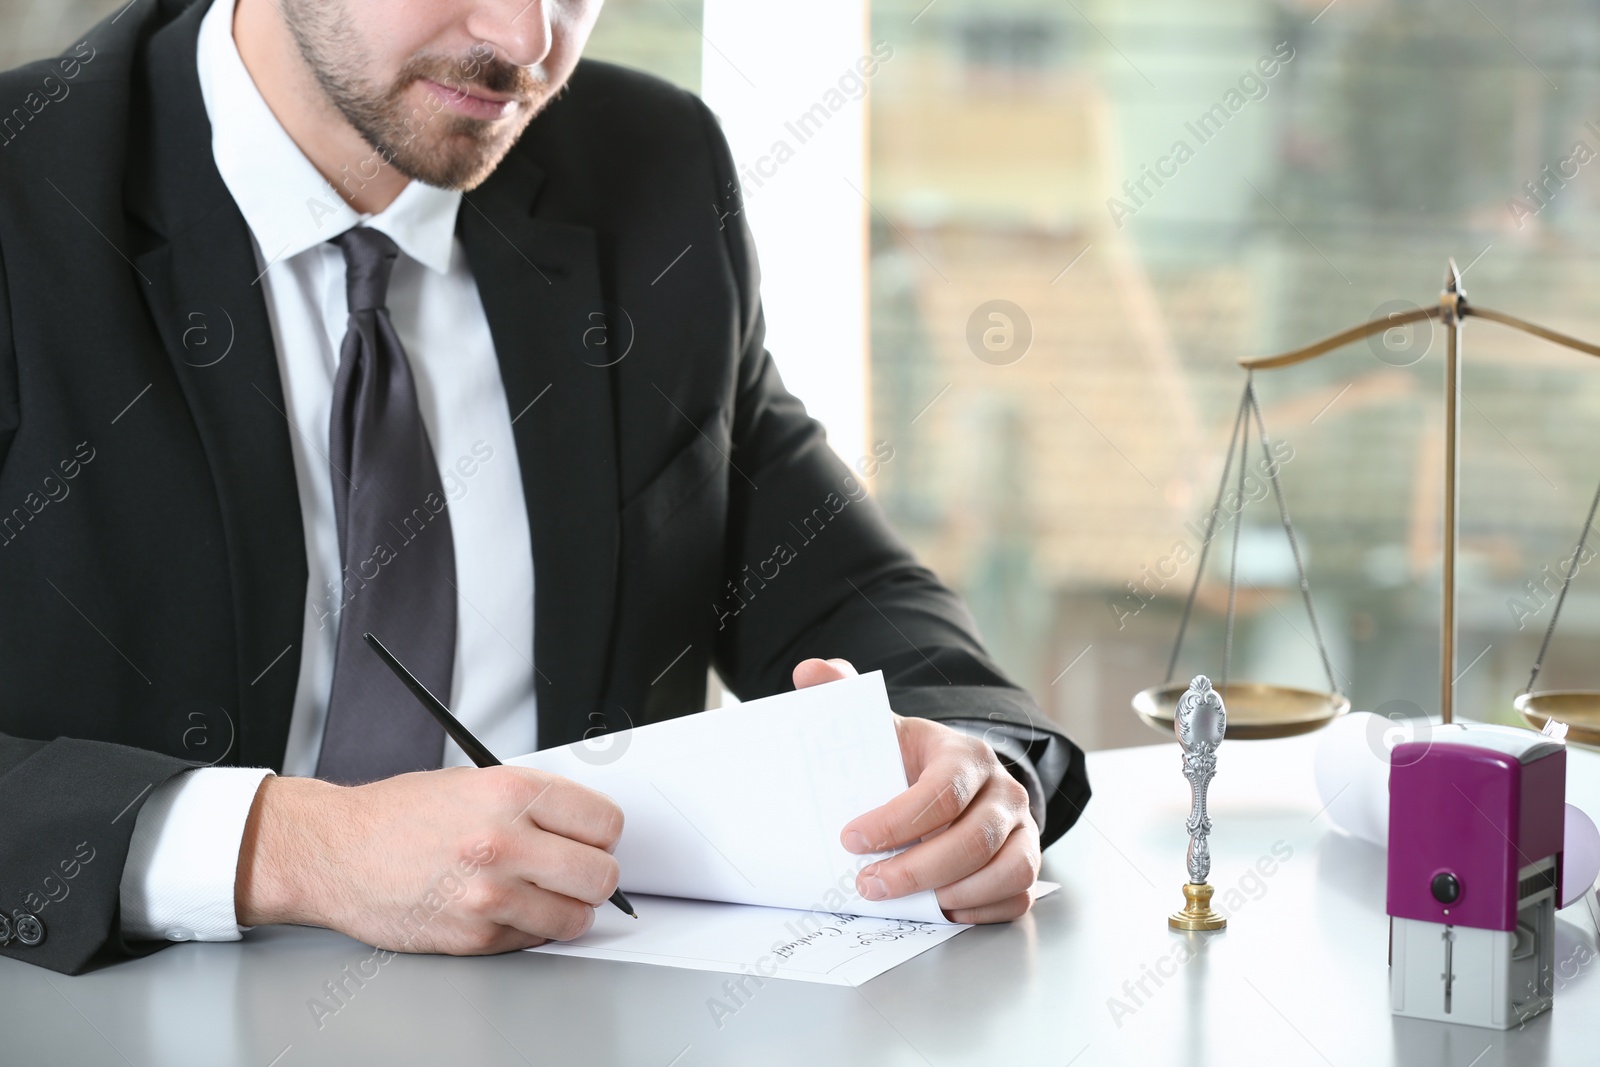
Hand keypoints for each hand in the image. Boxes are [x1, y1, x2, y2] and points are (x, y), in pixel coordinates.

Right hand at [235, 766, 622, 953]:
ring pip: (576, 917)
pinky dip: (529, 928)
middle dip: (593, 875)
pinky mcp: (476, 936)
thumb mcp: (474, 782)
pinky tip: (503, 908)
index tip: (592, 839)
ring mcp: (491, 894)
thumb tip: (586, 826)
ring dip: (566, 909)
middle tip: (574, 871)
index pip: (606, 822)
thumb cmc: (399, 816)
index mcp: (511, 792)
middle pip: (602, 875)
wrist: (336, 852)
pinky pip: (535, 939)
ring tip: (539, 893)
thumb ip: (534, 802)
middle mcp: (505, 842)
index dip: (601, 834)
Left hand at [792, 658, 1040, 923]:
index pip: (941, 791)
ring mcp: (1022, 828)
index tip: (850, 839)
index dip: (895, 822)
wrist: (951, 778)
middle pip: (973, 840)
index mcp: (964, 755)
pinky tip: (939, 908)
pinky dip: (980, 909)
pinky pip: (1017, 895)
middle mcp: (1003, 790)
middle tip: (868, 884)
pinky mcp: (1026, 860)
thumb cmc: (908, 760)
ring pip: (1006, 870)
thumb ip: (841, 696)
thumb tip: (809, 670)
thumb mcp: (879, 727)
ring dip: (951, 894)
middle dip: (916, 870)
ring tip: (904, 902)